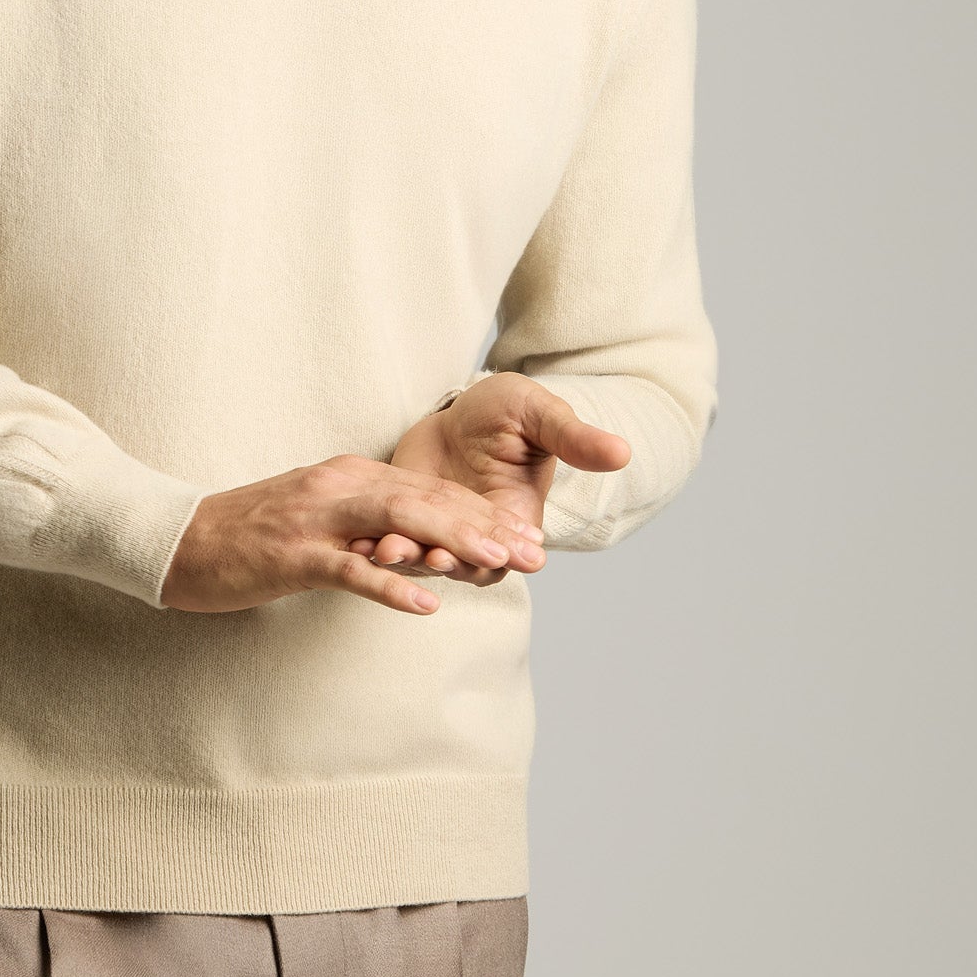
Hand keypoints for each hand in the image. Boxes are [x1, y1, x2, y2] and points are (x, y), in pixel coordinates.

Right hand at [159, 453, 547, 615]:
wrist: (177, 539)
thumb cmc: (247, 537)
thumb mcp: (316, 520)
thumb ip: (364, 526)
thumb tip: (415, 547)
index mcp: (348, 476)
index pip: (429, 489)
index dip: (482, 513)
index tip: (526, 539)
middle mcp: (339, 487)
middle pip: (426, 499)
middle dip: (485, 526)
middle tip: (535, 555)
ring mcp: (316, 519)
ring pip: (398, 523)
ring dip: (453, 542)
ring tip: (499, 563)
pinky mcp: (292, 554)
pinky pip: (349, 569)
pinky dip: (390, 584)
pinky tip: (426, 602)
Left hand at [359, 373, 631, 572]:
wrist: (461, 411)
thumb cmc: (508, 411)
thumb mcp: (540, 416)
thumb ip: (575, 438)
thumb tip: (624, 452)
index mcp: (516, 519)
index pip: (506, 553)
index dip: (488, 557)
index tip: (469, 554)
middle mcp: (478, 537)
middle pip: (459, 565)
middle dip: (433, 561)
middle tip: (409, 554)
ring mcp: (439, 533)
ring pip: (421, 559)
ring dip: (401, 557)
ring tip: (377, 550)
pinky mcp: (405, 522)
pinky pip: (391, 540)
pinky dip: (373, 544)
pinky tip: (352, 540)